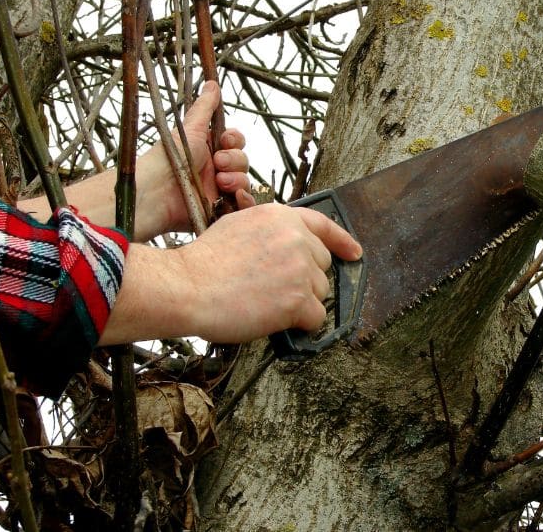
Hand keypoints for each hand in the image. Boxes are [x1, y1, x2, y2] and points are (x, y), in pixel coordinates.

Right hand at [99, 204, 362, 344]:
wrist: (187, 286)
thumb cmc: (204, 262)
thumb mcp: (238, 226)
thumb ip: (270, 232)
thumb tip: (288, 246)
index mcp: (281, 217)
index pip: (323, 225)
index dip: (342, 241)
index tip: (355, 253)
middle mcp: (296, 239)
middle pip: (322, 265)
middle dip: (305, 279)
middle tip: (274, 289)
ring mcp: (300, 268)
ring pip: (319, 292)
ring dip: (299, 302)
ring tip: (265, 303)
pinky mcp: (298, 298)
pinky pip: (315, 318)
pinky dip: (300, 325)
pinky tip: (276, 320)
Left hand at [141, 81, 255, 235]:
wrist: (157, 193)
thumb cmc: (168, 159)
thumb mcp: (190, 130)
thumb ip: (204, 108)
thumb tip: (213, 82)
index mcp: (208, 151)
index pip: (235, 143)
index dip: (234, 141)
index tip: (225, 141)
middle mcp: (215, 171)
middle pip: (243, 162)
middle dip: (235, 161)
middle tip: (218, 163)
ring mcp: (218, 192)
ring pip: (245, 183)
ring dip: (238, 180)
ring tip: (220, 183)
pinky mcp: (220, 212)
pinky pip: (243, 207)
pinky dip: (245, 201)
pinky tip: (235, 198)